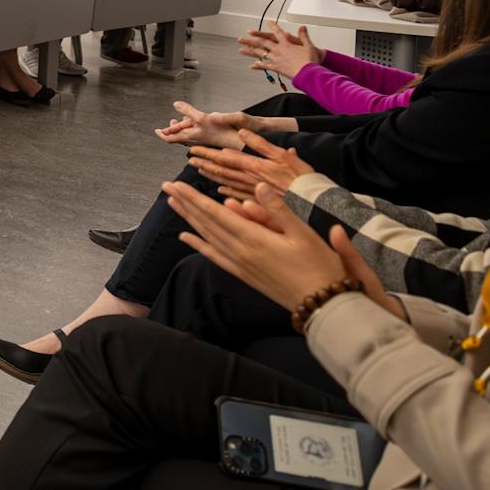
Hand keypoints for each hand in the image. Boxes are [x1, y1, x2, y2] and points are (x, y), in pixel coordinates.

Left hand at [156, 100, 251, 148]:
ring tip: (179, 120)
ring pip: (187, 135)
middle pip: (178, 136)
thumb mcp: (201, 118)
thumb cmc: (222, 132)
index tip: (156, 131)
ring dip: (182, 127)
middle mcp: (194, 140)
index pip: (170, 138)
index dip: (162, 134)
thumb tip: (175, 104)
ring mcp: (202, 140)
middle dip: (171, 129)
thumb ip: (187, 111)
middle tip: (168, 124)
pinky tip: (196, 122)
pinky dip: (192, 127)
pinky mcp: (209, 138)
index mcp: (189, 136)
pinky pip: (196, 134)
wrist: (239, 140)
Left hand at [165, 180, 402, 320]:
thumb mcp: (303, 233)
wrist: (323, 305)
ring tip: (172, 204)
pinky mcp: (244, 275)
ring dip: (188, 219)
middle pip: (205, 223)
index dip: (194, 198)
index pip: (215, 213)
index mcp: (253, 239)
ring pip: (207, 237)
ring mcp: (240, 265)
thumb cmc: (319, 266)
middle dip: (185, 203)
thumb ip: (278, 209)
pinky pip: (215, 257)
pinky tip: (187, 237)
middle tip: (166, 187)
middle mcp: (240, 252)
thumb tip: (258, 186)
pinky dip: (199, 245)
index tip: (175, 184)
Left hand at [187, 133, 313, 203]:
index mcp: (254, 167)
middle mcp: (249, 181)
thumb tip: (242, 132)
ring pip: (226, 183)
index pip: (224, 158)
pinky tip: (219, 191)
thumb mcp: (284, 155)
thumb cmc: (302, 178)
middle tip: (189, 158)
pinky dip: (226, 192)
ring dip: (210, 176)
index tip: (193, 149)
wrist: (314, 203)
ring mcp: (252, 194)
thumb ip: (261, 144)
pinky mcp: (258, 203)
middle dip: (204, 163)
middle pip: (221, 171)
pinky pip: (237, 197)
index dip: (208, 153)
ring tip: (198, 170)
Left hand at [237, 22, 320, 79]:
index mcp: (287, 43)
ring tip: (242, 50)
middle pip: (263, 42)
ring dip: (251, 51)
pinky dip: (259, 66)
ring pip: (261, 53)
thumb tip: (302, 27)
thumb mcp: (308, 45)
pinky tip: (253, 65)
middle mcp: (279, 50)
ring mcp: (276, 58)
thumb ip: (304, 36)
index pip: (278, 32)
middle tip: (243, 38)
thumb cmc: (310, 60)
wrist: (308, 72)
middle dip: (252, 39)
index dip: (273, 26)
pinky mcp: (276, 67)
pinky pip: (265, 66)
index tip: (268, 22)